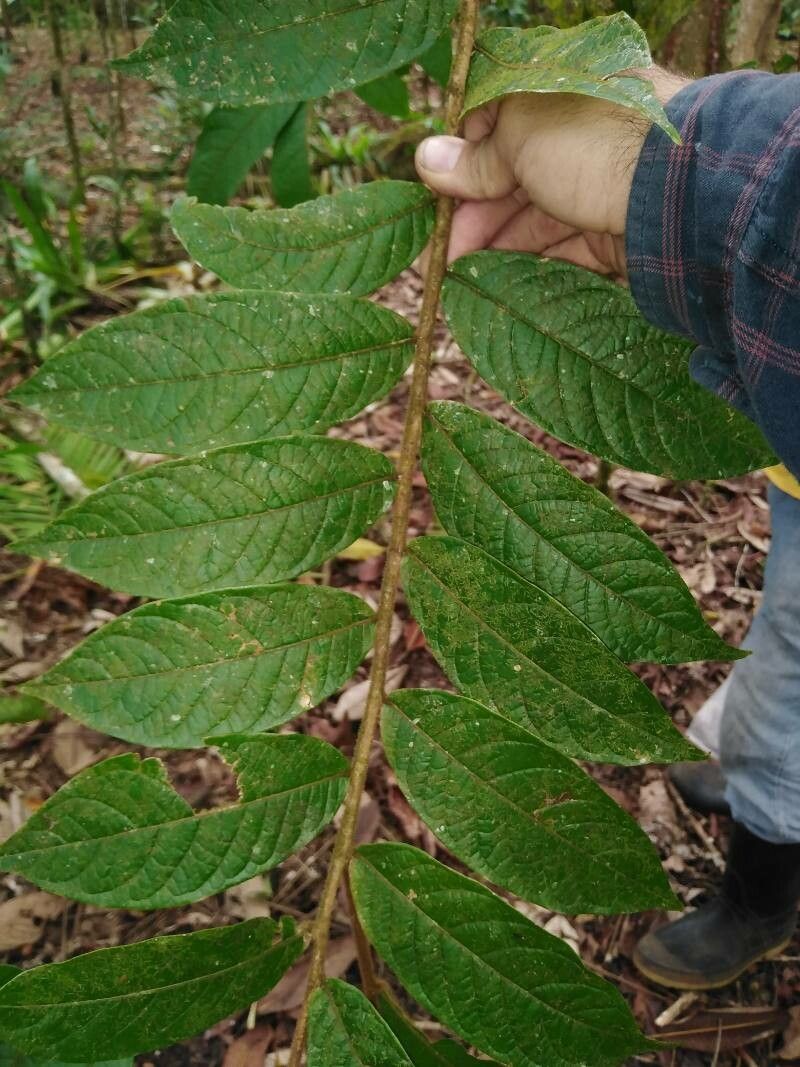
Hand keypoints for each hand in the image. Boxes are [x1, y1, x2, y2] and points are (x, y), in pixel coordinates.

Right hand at [415, 69, 687, 279]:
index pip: (492, 126)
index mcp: (556, 96)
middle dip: (471, 216)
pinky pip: (560, 251)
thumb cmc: (595, 144)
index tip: (434, 199)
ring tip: (460, 278)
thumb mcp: (521, 138)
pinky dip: (528, 267)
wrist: (679, 192)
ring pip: (531, 219)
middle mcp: (576, 138)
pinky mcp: (610, 232)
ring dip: (494, 247)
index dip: (459, 163)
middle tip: (440, 256)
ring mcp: (595, 186)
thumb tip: (427, 160)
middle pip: (509, 178)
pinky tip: (497, 285)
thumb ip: (476, 157)